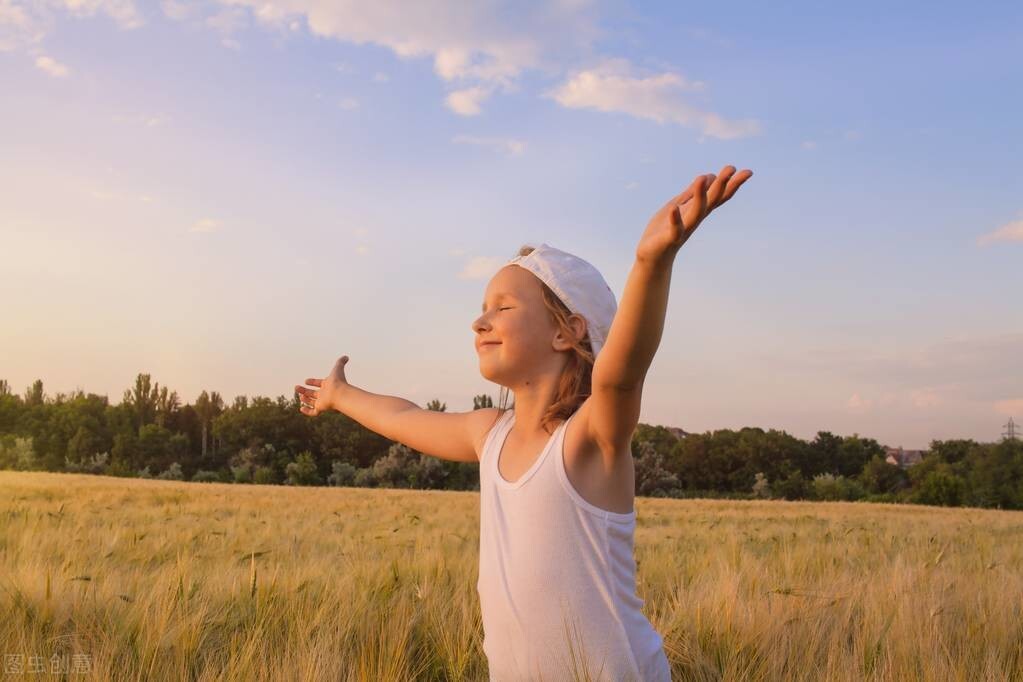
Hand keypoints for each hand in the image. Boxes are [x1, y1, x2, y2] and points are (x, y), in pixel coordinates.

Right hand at [294, 355, 350, 416]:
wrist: (340, 393)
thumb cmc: (338, 381)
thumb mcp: (337, 368)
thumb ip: (341, 362)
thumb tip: (346, 356)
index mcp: (328, 385)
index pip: (319, 383)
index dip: (313, 382)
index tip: (306, 380)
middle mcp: (325, 394)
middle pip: (313, 393)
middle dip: (304, 390)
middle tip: (296, 387)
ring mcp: (323, 402)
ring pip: (312, 402)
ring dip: (305, 399)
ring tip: (300, 396)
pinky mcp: (321, 408)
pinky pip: (313, 412)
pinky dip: (307, 411)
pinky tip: (301, 408)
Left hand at [636, 165, 752, 262]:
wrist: (652, 257)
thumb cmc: (664, 229)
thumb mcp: (679, 205)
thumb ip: (692, 192)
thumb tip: (710, 176)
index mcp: (698, 210)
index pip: (719, 195)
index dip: (732, 184)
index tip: (748, 172)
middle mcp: (695, 219)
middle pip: (712, 200)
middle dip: (721, 184)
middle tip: (731, 168)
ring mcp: (684, 229)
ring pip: (696, 211)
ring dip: (700, 195)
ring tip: (702, 177)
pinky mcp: (671, 238)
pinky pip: (675, 229)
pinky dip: (676, 219)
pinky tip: (674, 208)